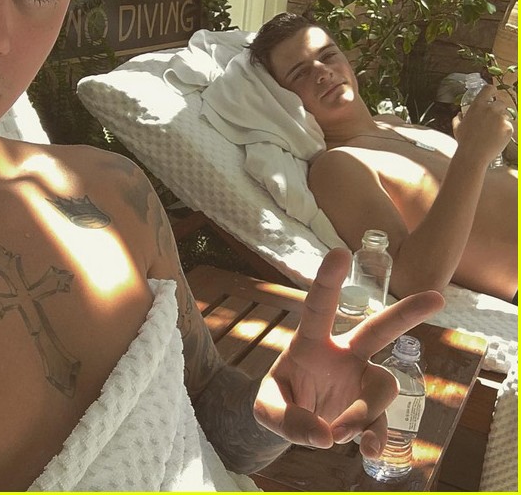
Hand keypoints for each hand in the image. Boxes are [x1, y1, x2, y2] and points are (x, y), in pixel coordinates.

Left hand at [253, 248, 443, 458]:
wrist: (293, 423)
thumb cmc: (280, 399)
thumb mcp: (264, 406)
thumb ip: (284, 417)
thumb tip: (323, 434)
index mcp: (312, 341)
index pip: (319, 306)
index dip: (329, 280)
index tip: (340, 251)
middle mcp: (344, 355)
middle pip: (378, 330)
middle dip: (406, 313)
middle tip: (436, 298)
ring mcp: (360, 383)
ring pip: (382, 387)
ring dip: (362, 412)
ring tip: (337, 433)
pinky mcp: (369, 412)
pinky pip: (382, 422)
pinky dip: (375, 437)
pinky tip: (368, 450)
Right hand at [452, 84, 513, 162]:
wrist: (473, 155)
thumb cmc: (464, 141)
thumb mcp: (457, 127)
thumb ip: (458, 118)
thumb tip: (460, 114)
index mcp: (477, 106)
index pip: (488, 89)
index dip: (491, 90)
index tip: (492, 93)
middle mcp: (490, 109)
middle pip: (500, 103)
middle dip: (498, 109)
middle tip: (492, 119)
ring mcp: (501, 119)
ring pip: (505, 115)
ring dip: (501, 121)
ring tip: (493, 132)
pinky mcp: (508, 128)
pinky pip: (508, 127)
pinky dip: (504, 132)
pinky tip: (495, 139)